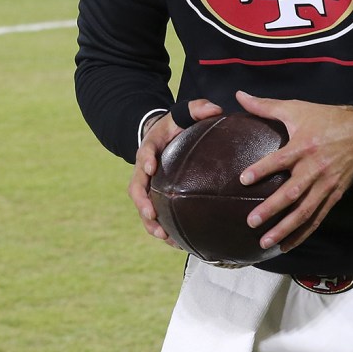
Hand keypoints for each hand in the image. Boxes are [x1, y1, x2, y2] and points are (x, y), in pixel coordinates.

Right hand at [128, 98, 222, 244]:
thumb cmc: (176, 125)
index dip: (146, 161)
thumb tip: (216, 110)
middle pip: (136, 188)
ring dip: (150, 222)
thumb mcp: (185, 112)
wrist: (160, 136)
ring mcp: (147, 185)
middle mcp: (143, 169)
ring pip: (143, 206)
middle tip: (151, 214)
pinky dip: (162, 229)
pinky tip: (176, 243)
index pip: (144, 154)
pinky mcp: (154, 197)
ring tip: (163, 236)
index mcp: (150, 147)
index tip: (151, 168)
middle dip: (142, 202)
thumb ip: (199, 108)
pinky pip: (154, 215)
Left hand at [235, 90, 352, 254]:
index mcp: (304, 145)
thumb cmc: (324, 119)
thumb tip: (239, 95)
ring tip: (265, 242)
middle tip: (251, 221)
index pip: (280, 160)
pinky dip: (302, 234)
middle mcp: (315, 168)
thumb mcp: (296, 108)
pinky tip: (286, 245)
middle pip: (292, 192)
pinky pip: (317, 218)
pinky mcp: (334, 195)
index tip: (243, 180)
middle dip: (272, 209)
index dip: (262, 169)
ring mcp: (326, 184)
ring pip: (305, 211)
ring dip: (285, 228)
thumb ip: (265, 106)